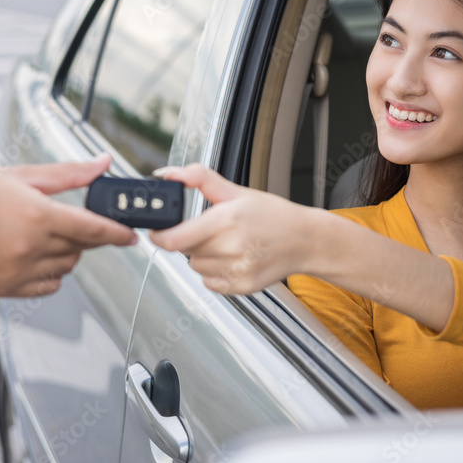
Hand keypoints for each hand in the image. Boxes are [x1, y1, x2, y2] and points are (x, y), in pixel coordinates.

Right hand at [0, 155, 136, 296]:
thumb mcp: (20, 175)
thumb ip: (68, 174)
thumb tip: (103, 163)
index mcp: (38, 215)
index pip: (95, 230)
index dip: (119, 234)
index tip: (132, 237)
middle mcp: (30, 247)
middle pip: (81, 248)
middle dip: (83, 236)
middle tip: (67, 221)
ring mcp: (17, 271)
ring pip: (65, 268)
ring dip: (65, 254)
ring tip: (38, 234)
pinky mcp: (4, 288)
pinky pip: (46, 287)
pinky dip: (49, 274)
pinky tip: (33, 256)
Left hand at [149, 164, 315, 293]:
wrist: (304, 240)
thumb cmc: (273, 215)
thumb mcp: (236, 191)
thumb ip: (199, 179)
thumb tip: (169, 174)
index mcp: (226, 220)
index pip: (174, 239)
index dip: (159, 235)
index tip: (158, 230)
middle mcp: (231, 247)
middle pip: (184, 251)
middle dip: (190, 239)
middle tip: (211, 230)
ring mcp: (237, 270)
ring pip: (195, 267)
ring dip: (203, 256)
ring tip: (227, 245)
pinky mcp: (241, 287)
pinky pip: (209, 283)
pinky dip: (214, 272)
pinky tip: (233, 259)